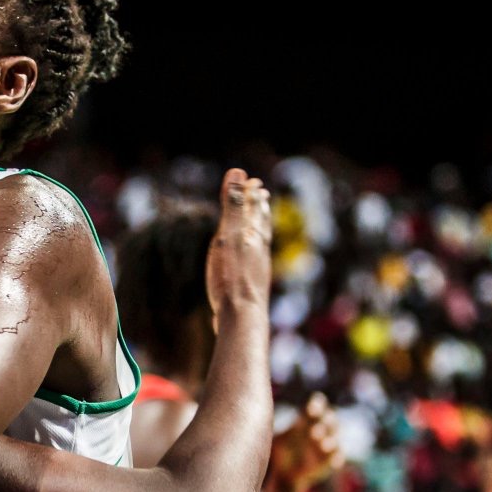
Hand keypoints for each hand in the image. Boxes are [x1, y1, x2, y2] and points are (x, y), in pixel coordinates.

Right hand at [206, 169, 272, 318]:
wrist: (241, 318)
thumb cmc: (232, 277)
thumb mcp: (229, 235)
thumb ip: (234, 206)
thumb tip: (239, 173)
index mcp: (254, 237)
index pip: (254, 209)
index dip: (252, 194)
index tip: (253, 181)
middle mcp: (259, 252)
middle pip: (261, 225)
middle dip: (259, 209)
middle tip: (261, 196)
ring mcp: (256, 271)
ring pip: (259, 244)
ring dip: (258, 230)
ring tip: (257, 225)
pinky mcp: (250, 289)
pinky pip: (252, 263)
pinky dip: (250, 253)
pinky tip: (247, 262)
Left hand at [270, 393, 341, 491]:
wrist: (286, 476)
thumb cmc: (281, 451)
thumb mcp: (278, 439)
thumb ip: (275, 428)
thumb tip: (257, 416)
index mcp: (309, 419)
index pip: (318, 405)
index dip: (317, 405)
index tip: (310, 410)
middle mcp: (322, 429)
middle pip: (330, 419)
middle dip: (325, 423)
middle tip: (313, 432)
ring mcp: (328, 444)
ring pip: (335, 438)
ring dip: (330, 440)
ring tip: (322, 445)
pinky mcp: (331, 460)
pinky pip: (338, 457)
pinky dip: (336, 458)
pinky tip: (333, 462)